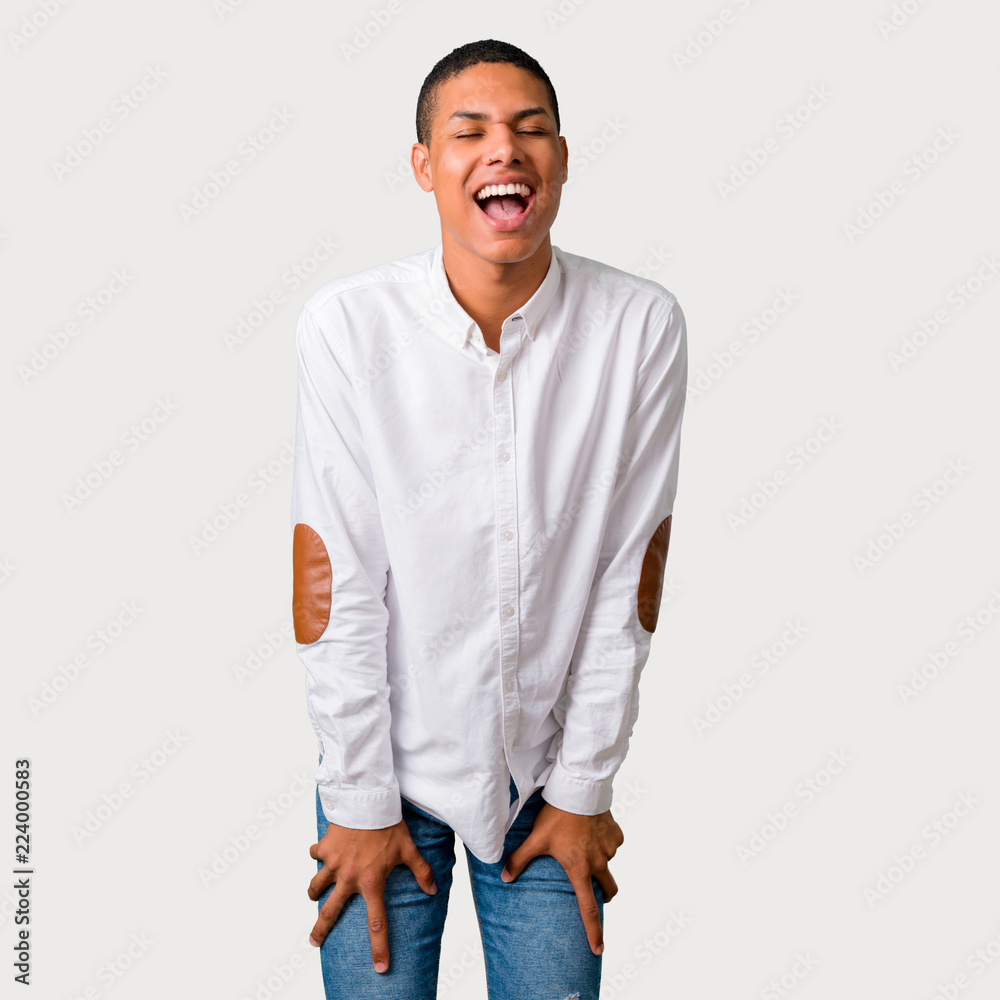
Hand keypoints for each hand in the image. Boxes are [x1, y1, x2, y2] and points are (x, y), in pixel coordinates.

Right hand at [307, 819, 436, 973]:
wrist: (367, 801)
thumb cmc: (389, 826)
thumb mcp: (408, 849)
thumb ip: (421, 871)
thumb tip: (432, 890)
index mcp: (371, 882)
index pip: (376, 923)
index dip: (379, 947)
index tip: (379, 967)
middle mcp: (349, 878)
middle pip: (330, 912)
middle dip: (320, 930)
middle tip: (314, 943)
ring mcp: (333, 864)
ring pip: (316, 886)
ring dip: (314, 892)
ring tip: (314, 895)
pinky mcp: (324, 848)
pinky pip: (315, 855)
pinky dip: (317, 855)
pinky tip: (321, 853)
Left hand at [500, 801, 623, 955]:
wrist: (578, 790)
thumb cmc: (557, 816)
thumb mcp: (536, 839)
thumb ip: (520, 859)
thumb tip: (504, 878)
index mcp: (580, 869)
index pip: (588, 908)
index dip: (593, 931)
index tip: (598, 949)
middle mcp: (599, 863)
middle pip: (608, 891)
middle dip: (603, 895)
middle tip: (593, 890)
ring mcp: (610, 848)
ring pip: (608, 864)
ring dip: (600, 862)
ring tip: (584, 846)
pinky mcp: (616, 834)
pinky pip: (613, 844)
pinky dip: (605, 843)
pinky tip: (593, 831)